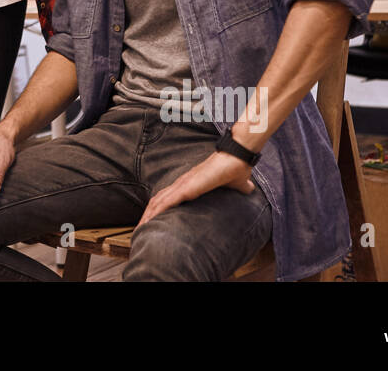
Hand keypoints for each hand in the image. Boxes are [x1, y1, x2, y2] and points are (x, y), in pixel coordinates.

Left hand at [136, 151, 254, 227]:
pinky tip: (150, 220)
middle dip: (147, 216)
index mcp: (190, 184)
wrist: (238, 155)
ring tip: (140, 230)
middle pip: (157, 200)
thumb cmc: (235, 167)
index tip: (151, 223)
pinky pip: (169, 200)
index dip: (157, 210)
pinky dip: (158, 211)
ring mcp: (184, 184)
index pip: (167, 198)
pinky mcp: (189, 186)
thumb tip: (249, 189)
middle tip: (138, 231)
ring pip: (159, 201)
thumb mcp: (236, 183)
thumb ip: (238, 187)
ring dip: (148, 216)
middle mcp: (183, 183)